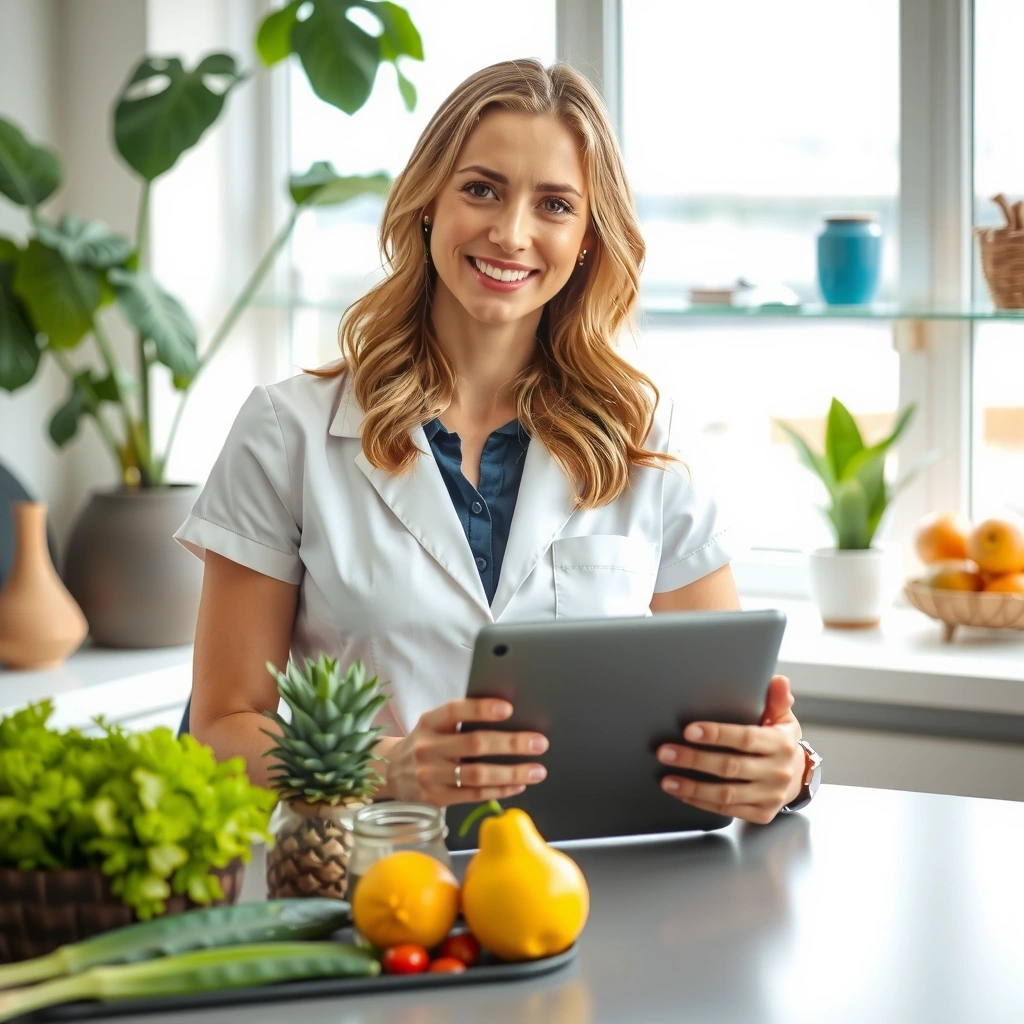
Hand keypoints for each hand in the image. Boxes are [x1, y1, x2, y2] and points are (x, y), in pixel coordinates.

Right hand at [386, 698, 548, 806]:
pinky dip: (499, 790)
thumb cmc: (427, 742)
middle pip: (474, 744)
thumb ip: (461, 719)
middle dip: (511, 744)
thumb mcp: (435, 724)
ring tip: (537, 770)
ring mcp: (430, 775)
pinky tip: (518, 785)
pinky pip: (473, 795)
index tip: (508, 709)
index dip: (481, 709)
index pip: (455, 711)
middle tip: (539, 743)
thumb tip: (508, 714)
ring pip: (477, 774)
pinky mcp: (436, 797)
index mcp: (430, 722)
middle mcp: (428, 747)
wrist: (393, 772)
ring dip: (512, 773)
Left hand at [655, 675, 804, 824]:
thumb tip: (779, 681)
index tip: (689, 730)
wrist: (797, 776)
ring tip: (667, 779)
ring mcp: (769, 796)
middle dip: (694, 760)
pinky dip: (700, 802)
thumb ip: (777, 699)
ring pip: (726, 794)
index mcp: (781, 744)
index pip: (745, 738)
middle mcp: (777, 772)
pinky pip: (726, 810)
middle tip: (665, 752)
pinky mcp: (761, 814)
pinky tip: (681, 793)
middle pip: (730, 767)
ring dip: (692, 787)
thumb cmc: (780, 741)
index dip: (717, 735)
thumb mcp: (782, 718)